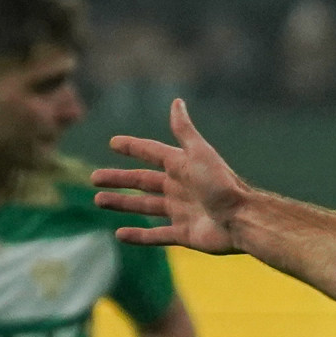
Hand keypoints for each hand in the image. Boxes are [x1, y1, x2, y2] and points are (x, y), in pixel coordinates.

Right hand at [94, 99, 248, 252]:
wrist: (241, 219)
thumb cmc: (222, 184)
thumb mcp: (199, 153)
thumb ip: (184, 130)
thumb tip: (176, 101)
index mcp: (182, 166)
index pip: (151, 153)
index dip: (133, 148)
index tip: (113, 143)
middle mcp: (180, 188)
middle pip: (142, 182)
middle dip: (118, 180)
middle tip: (94, 178)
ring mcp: (181, 212)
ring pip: (144, 207)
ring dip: (122, 204)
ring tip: (99, 201)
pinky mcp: (184, 235)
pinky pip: (156, 235)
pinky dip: (138, 236)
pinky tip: (119, 234)